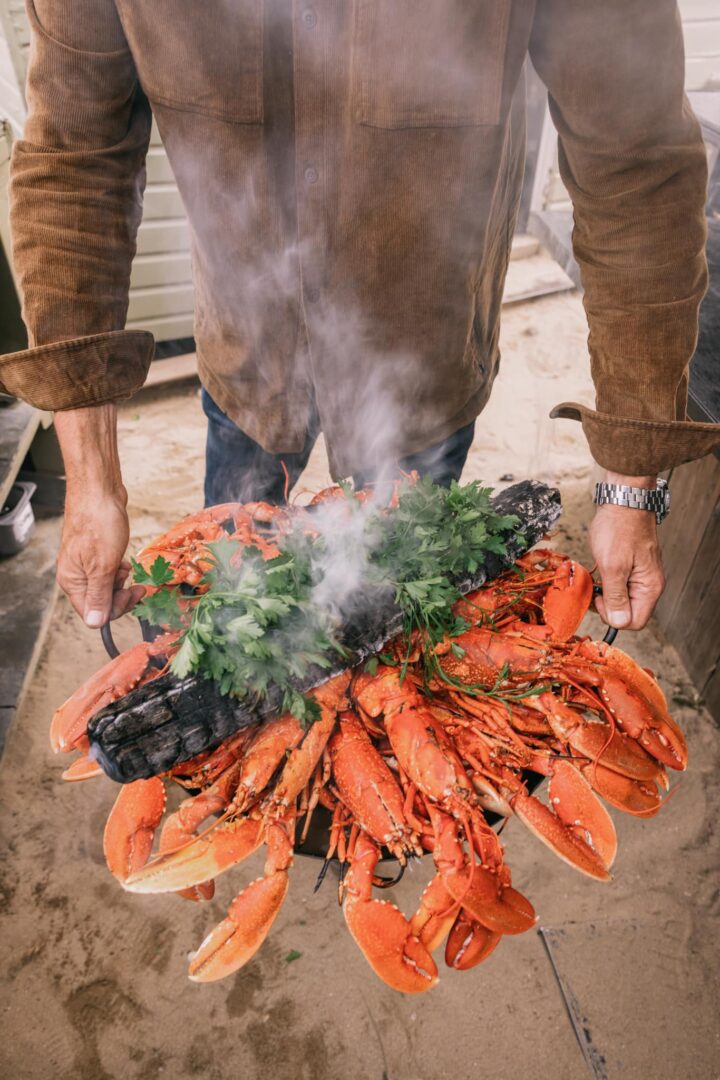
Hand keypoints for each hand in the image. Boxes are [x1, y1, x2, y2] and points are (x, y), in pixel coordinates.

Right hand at [54, 404, 143, 626]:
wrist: (98, 490)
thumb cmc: (99, 523)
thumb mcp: (103, 565)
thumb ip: (100, 596)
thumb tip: (95, 623)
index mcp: (72, 581)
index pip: (93, 613)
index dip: (116, 609)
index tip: (134, 596)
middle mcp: (75, 575)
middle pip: (100, 602)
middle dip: (121, 596)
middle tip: (138, 586)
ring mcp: (84, 563)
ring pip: (106, 587)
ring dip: (121, 583)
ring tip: (127, 568)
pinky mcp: (95, 552)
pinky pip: (108, 571)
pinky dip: (118, 570)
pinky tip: (124, 560)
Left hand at [589, 472, 664, 630]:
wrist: (624, 501)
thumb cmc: (619, 529)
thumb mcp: (613, 566)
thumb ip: (616, 596)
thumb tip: (619, 622)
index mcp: (649, 587)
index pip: (634, 622)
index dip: (613, 617)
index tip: (598, 599)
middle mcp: (649, 584)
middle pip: (629, 611)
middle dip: (608, 604)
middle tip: (594, 587)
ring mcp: (642, 574)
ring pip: (623, 597)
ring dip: (607, 591)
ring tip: (596, 575)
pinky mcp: (633, 566)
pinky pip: (621, 583)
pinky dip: (608, 580)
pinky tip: (600, 568)